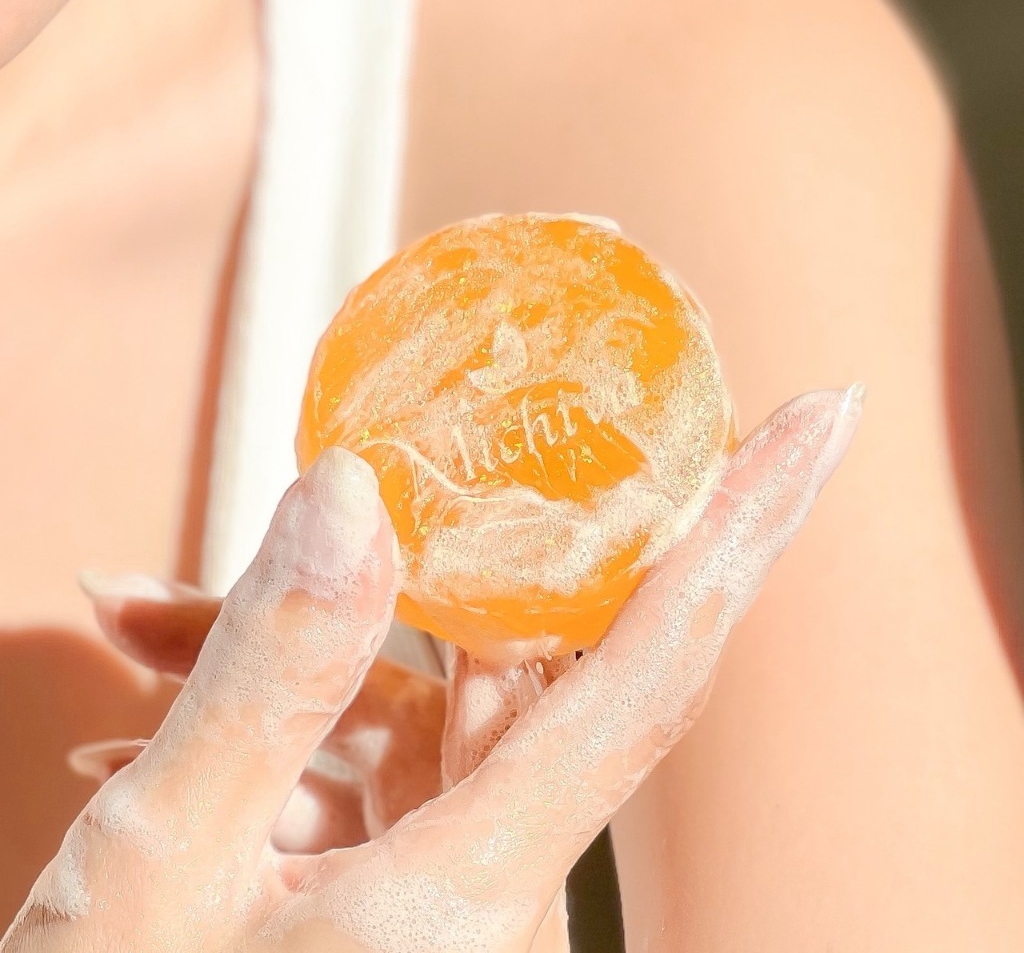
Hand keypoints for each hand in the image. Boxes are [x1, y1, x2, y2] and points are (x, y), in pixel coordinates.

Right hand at [2, 386, 861, 952]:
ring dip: (282, 650)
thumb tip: (353, 492)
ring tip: (142, 618)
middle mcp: (492, 886)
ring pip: (408, 708)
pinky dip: (278, 721)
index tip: (819, 419)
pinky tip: (148, 708)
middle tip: (422, 451)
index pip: (659, 665)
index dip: (748, 526)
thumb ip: (268, 673)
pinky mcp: (392, 887)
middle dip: (427, 557)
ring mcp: (444, 886)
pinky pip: (367, 763)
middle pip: (513, 664)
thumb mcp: (163, 867)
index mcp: (473, 893)